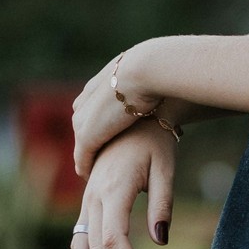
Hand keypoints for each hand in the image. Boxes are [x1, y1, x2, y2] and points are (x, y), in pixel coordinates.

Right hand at [70, 122, 177, 248]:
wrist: (129, 116)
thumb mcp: (165, 168)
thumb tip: (160, 241)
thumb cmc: (153, 142)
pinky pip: (79, 241)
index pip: (114, 239)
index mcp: (113, 190)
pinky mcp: (88, 205)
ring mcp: (86, 202)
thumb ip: (163, 204)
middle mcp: (93, 198)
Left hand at [73, 48, 159, 177]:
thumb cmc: (158, 70)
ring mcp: (84, 120)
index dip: (104, 123)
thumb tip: (166, 87)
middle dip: (92, 142)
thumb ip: (150, 83)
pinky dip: (86, 168)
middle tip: (99, 159)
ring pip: (82, 144)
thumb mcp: (152, 74)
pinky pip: (82, 158)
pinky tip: (90, 177)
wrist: (146, 72)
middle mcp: (86, 102)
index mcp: (101, 84)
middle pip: (85, 127)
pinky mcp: (86, 136)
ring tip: (94, 173)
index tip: (113, 135)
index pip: (95, 108)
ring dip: (88, 157)